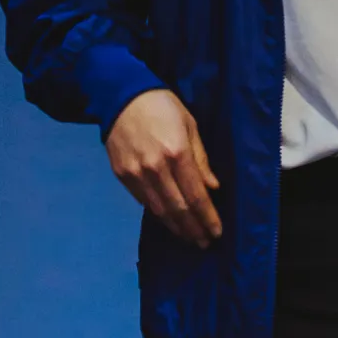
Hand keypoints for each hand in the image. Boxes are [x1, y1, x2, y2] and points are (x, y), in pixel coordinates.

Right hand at [105, 89, 222, 247]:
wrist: (121, 95)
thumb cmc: (163, 106)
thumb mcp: (189, 125)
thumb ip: (201, 159)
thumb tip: (213, 188)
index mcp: (177, 153)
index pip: (196, 196)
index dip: (207, 218)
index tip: (216, 232)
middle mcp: (155, 168)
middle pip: (178, 208)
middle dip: (193, 229)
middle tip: (204, 242)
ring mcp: (136, 174)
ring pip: (159, 210)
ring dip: (176, 228)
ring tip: (189, 238)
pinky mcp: (122, 175)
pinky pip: (143, 202)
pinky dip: (158, 214)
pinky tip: (168, 221)